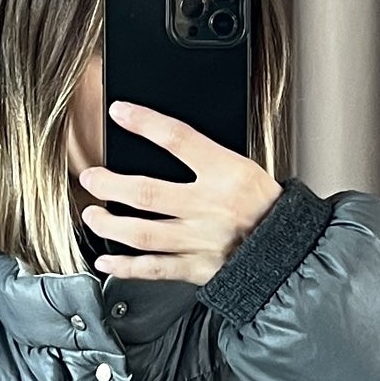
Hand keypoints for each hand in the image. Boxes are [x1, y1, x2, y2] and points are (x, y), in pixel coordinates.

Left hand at [77, 101, 282, 284]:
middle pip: (146, 193)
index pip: (178, 139)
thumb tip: (165, 139)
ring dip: (109, 224)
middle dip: (110, 184)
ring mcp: (199, 241)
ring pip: (142, 232)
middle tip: (92, 178)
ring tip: (92, 214)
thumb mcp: (244, 167)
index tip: (120, 112)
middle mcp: (208, 207)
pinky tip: (106, 259)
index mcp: (226, 173)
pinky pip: (153, 268)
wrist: (287, 250)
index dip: (145, 122)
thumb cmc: (266, 207)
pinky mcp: (196, 268)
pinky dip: (125, 266)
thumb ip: (206, 157)